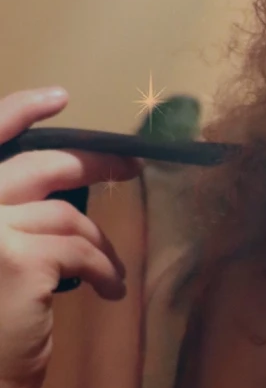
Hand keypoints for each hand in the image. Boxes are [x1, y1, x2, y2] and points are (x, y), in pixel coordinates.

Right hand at [0, 88, 140, 387]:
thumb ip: (7, 216)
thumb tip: (62, 181)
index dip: (20, 110)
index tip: (60, 97)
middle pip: (39, 168)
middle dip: (94, 164)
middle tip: (130, 169)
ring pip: (68, 216)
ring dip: (100, 241)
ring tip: (113, 271)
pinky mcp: (21, 260)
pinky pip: (82, 249)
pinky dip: (104, 267)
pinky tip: (111, 290)